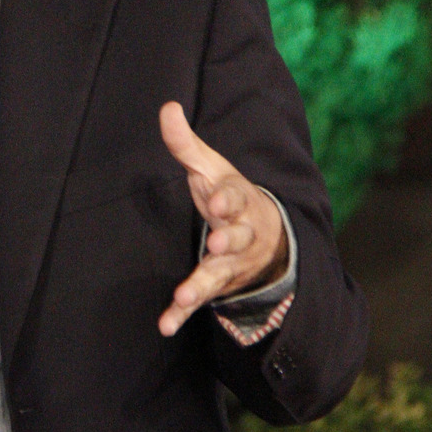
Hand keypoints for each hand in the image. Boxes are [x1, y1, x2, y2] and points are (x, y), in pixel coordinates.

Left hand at [157, 102, 287, 337]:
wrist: (266, 238)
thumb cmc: (229, 196)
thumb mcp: (211, 167)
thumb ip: (186, 143)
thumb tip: (166, 106)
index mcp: (239, 201)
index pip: (236, 198)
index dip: (227, 198)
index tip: (216, 199)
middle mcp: (240, 234)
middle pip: (236, 238)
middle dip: (227, 241)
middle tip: (216, 244)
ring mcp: (230, 264)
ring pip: (219, 275)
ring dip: (201, 285)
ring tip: (184, 296)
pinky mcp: (217, 286)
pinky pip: (201, 301)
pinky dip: (183, 313)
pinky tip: (165, 325)